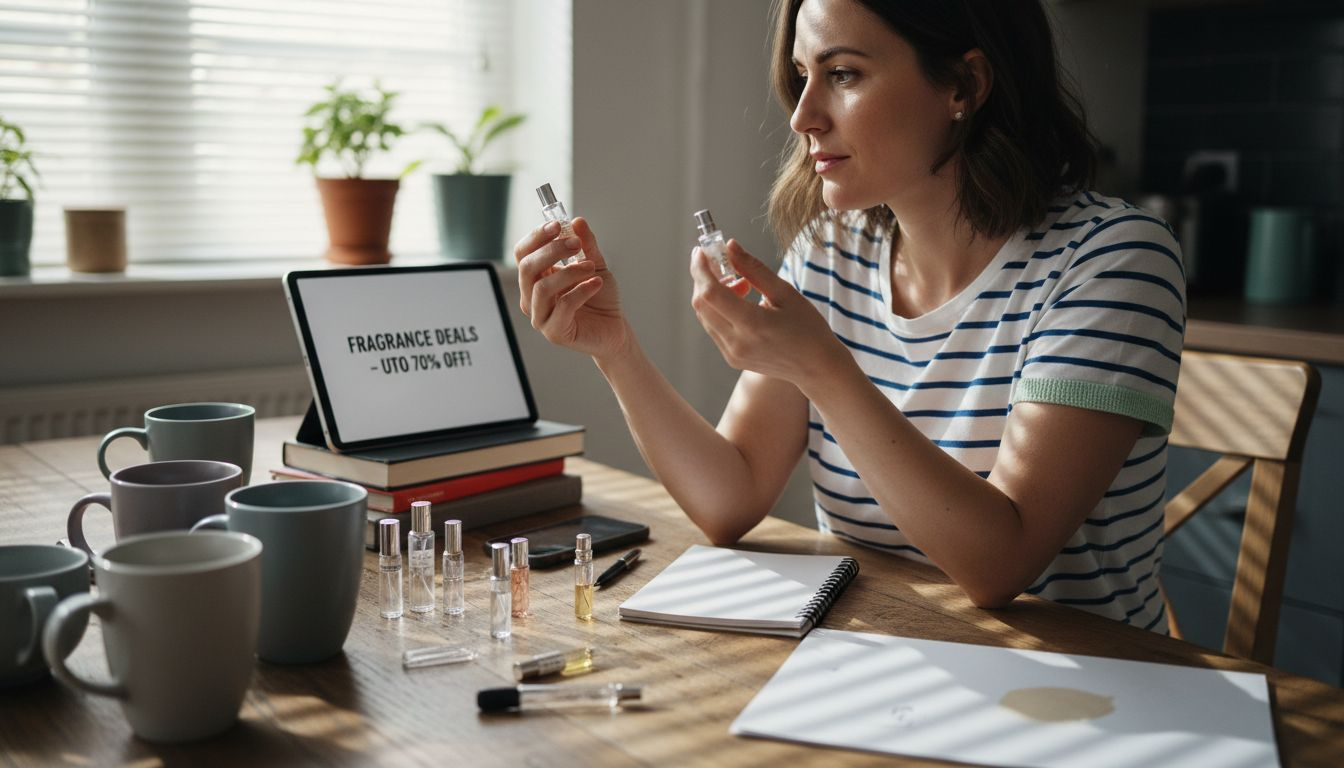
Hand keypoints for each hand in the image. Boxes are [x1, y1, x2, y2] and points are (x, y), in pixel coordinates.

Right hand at [514, 216, 630, 360]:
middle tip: (575, 243)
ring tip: (591, 267)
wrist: (615, 328)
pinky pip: (562, 307)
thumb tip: (577, 221)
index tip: (557, 225)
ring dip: (569, 272)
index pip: (523, 253)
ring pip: (542, 288)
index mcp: (536, 278)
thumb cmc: (600, 299)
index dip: (536, 237)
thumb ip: (586, 244)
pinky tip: (596, 284)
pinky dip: (581, 291)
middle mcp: (532, 297)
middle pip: (527, 268)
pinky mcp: (554, 332)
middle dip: (551, 251)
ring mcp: (540, 316)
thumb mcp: (595, 264)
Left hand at [689, 240, 847, 391]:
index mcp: (753, 324)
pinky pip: (713, 327)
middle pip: (701, 304)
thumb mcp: (785, 292)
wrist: (816, 367)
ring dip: (712, 293)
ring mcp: (731, 354)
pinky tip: (740, 302)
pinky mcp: (731, 358)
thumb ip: (754, 269)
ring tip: (741, 284)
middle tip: (722, 263)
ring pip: (705, 316)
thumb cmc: (807, 327)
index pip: (711, 293)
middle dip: (703, 278)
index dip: (701, 269)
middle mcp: (737, 343)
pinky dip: (718, 309)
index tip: (701, 250)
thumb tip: (730, 246)